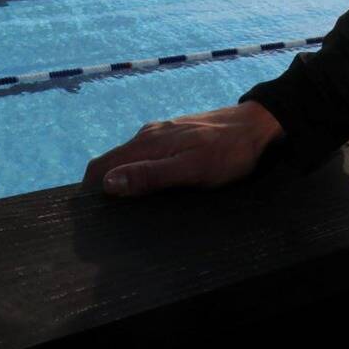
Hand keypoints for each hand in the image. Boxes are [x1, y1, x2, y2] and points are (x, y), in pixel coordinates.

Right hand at [83, 101, 284, 198]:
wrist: (258, 125)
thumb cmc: (228, 153)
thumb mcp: (191, 169)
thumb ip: (151, 175)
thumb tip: (108, 184)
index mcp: (147, 143)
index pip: (101, 167)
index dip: (90, 191)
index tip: (90, 218)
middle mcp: (148, 135)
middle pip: (112, 164)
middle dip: (103, 189)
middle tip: (107, 223)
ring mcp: (162, 135)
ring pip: (128, 160)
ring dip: (121, 182)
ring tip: (125, 212)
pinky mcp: (176, 137)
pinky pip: (146, 157)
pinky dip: (138, 173)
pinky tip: (149, 190)